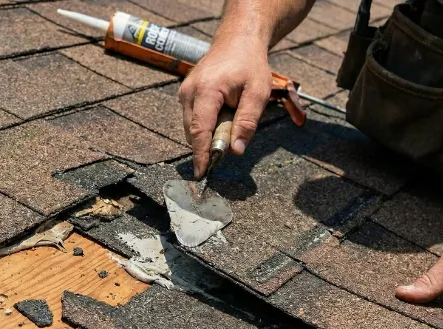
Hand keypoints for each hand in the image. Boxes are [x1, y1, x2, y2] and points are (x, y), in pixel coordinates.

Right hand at [178, 36, 271, 178]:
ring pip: (192, 127)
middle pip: (194, 132)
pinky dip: (207, 124)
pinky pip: (193, 119)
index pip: (199, 131)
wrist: (238, 40)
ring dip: (210, 133)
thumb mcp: (258, 93)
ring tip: (231, 116)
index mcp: (206, 90)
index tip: (201, 174)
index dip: (201, 155)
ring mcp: (184, 93)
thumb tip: (236, 151)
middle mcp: (189, 92)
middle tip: (233, 138)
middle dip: (210, 144)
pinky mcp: (185, 95)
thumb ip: (247, 122)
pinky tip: (223, 112)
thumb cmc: (250, 65)